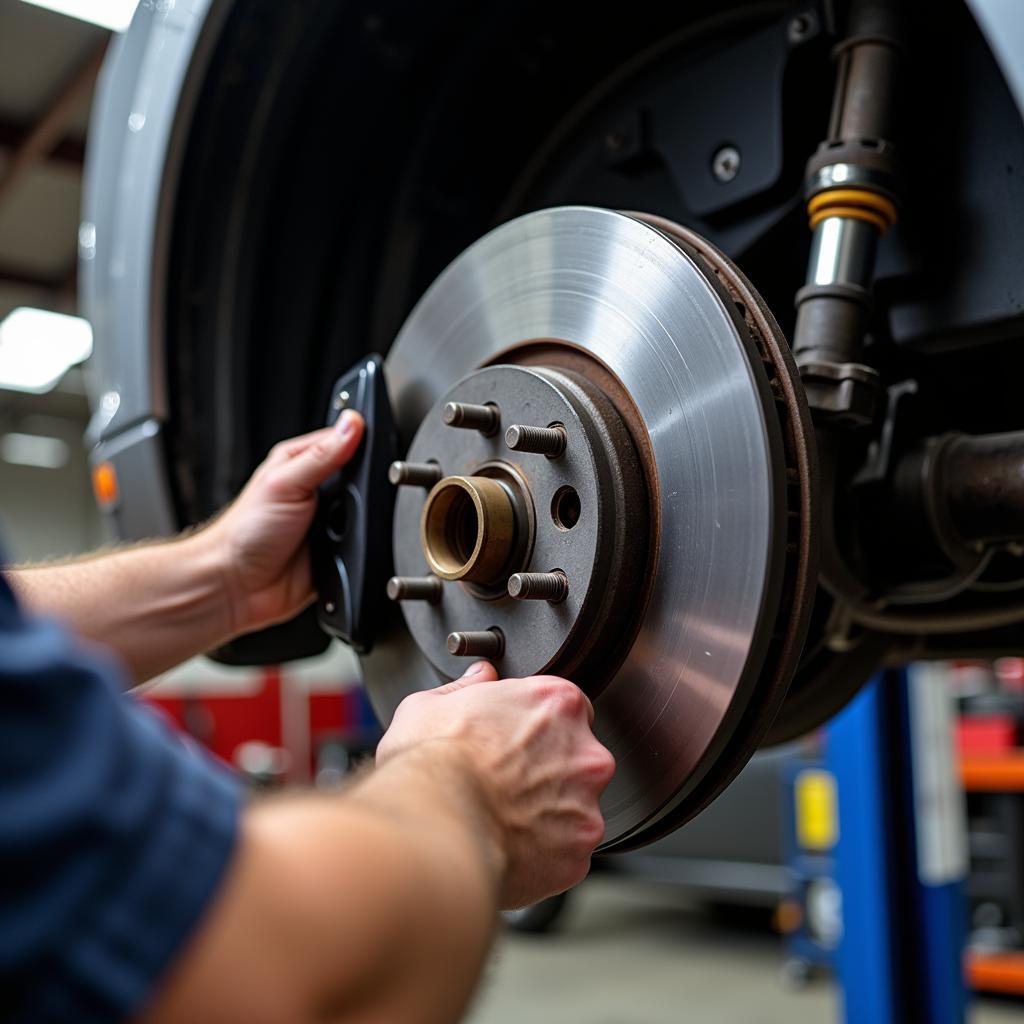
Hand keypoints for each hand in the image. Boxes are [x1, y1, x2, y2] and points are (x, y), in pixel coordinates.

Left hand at [205, 411, 364, 635]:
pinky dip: (361, 545)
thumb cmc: (246, 532)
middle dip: (363, 487)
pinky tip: (344, 546)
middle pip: (361, 477)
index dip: (362, 442)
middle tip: (345, 497)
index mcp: (302, 462)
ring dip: (361, 519)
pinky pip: (364, 543)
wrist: (239, 586)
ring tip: (337, 526)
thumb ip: (322, 454)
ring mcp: (329, 520)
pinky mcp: (338, 550)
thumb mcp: (286, 482)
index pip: (345, 440)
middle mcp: (317, 490)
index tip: (372, 446)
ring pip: (367, 511)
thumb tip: (353, 424)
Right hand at [376, 662, 615, 908]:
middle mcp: (584, 752)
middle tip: (507, 781)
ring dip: (548, 813)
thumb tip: (481, 676)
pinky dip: (543, 851)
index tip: (517, 739)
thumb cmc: (434, 762)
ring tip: (503, 816)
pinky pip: (566, 849)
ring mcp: (586, 804)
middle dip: (549, 770)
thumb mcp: (433, 704)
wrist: (435, 821)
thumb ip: (469, 686)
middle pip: (578, 758)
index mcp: (557, 704)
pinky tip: (509, 844)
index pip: (567, 708)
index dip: (539, 725)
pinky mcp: (578, 851)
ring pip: (574, 807)